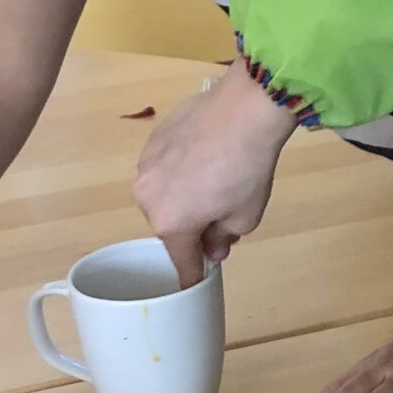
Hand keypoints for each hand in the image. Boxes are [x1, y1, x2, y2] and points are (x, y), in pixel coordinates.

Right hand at [133, 65, 294, 288]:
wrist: (243, 110)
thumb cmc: (247, 170)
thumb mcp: (246, 217)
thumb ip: (224, 238)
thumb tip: (213, 246)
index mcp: (170, 224)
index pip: (182, 261)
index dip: (193, 272)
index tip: (196, 281)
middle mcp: (147, 198)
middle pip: (169, 225)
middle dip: (191, 228)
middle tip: (220, 217)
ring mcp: (145, 166)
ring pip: (163, 195)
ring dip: (182, 197)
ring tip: (213, 182)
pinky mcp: (151, 140)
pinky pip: (164, 167)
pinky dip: (179, 171)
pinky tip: (203, 158)